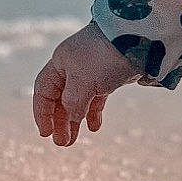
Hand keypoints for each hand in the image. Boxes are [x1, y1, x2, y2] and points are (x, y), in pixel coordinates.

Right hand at [32, 22, 136, 146]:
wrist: (139, 37)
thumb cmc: (105, 56)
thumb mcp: (84, 82)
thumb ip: (73, 103)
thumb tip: (71, 118)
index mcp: (60, 63)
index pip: (43, 91)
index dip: (42, 114)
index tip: (46, 133)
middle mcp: (73, 66)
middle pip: (59, 98)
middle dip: (59, 121)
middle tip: (62, 143)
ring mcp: (92, 71)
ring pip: (77, 100)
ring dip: (74, 120)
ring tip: (72, 140)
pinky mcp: (109, 76)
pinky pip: (96, 97)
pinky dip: (93, 112)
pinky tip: (95, 127)